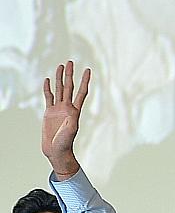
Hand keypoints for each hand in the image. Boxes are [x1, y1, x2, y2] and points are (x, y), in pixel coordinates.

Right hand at [41, 61, 89, 177]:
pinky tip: (47, 80)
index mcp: (75, 111)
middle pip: (69, 87)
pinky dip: (47, 88)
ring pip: (58, 89)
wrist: (57, 150)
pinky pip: (48, 97)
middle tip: (71, 61)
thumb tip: (72, 115)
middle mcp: (67, 107)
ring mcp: (57, 109)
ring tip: (60, 66)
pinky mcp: (48, 112)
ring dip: (59, 78)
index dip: (85, 81)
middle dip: (70, 74)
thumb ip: (71, 123)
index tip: (88, 70)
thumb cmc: (65, 143)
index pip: (81, 92)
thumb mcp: (70, 132)